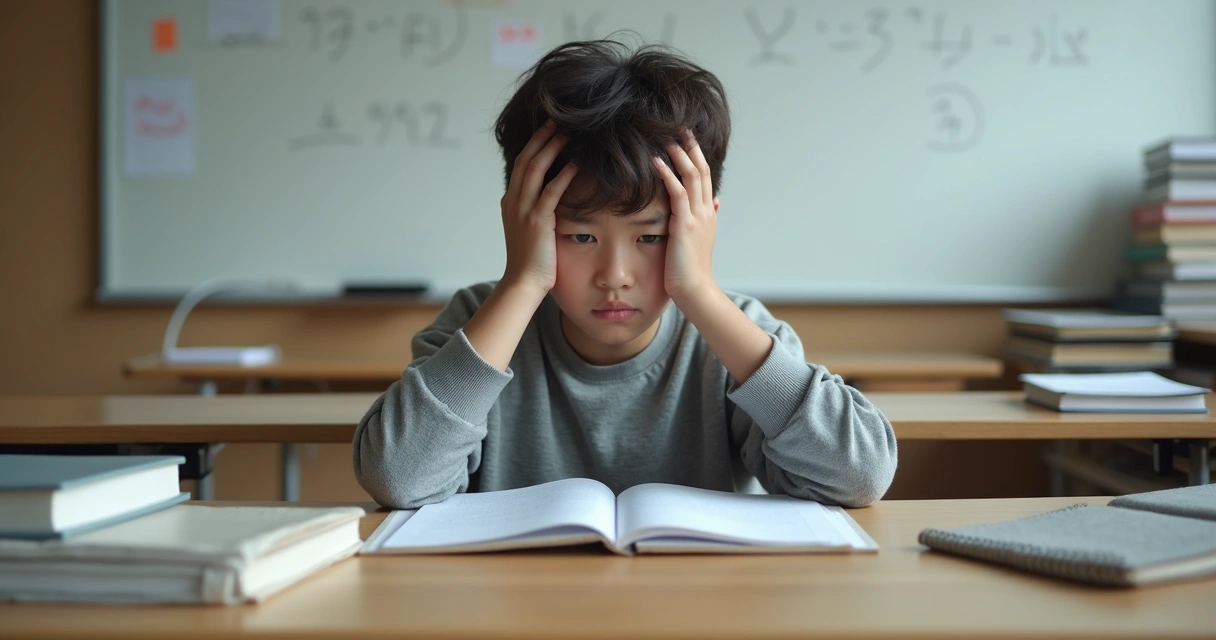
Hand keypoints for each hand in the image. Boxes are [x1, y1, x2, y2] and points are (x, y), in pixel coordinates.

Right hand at [500, 120, 578, 293]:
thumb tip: (555, 195)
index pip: (522, 165)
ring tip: (568, 134)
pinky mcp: (537, 221)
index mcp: (510, 201)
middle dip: (542, 137)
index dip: (535, 144)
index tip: (549, 128)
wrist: (523, 283)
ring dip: (552, 148)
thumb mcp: (529, 229)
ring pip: (535, 168)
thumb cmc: (532, 260)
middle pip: (526, 159)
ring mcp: (523, 210)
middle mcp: (513, 201)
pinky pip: (551, 191)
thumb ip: (537, 209)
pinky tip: (577, 164)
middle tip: (558, 120)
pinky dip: (564, 175)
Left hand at [653, 131, 720, 304]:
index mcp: (708, 213)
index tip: (687, 137)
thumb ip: (708, 217)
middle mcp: (706, 211)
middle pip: (701, 170)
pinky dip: (668, 175)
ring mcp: (697, 217)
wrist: (696, 290)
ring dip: (679, 154)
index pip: (705, 176)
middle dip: (690, 147)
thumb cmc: (693, 270)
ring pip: (691, 176)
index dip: (697, 155)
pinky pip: (677, 193)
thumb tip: (716, 202)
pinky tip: (657, 161)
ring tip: (667, 136)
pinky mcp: (684, 225)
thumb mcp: (703, 239)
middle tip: (680, 126)